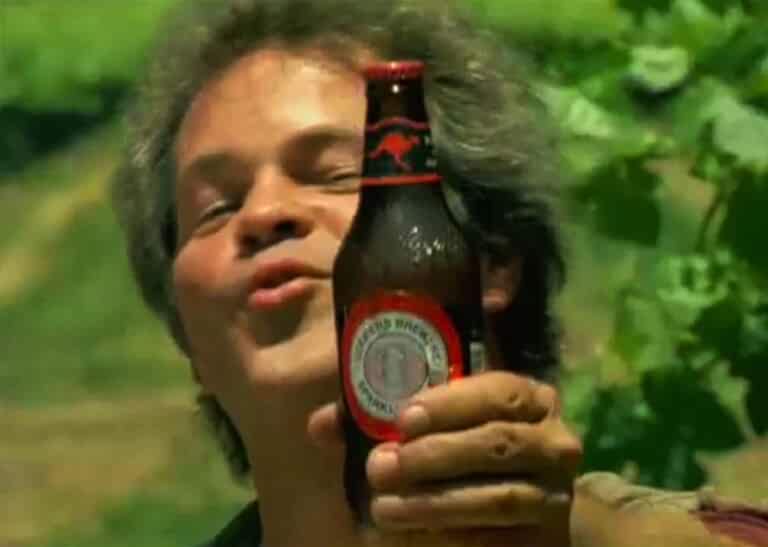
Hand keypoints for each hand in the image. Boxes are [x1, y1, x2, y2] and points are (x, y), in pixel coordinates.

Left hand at [309, 371, 581, 545]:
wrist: (523, 498)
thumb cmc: (467, 447)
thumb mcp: (436, 423)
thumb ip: (380, 417)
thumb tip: (320, 425)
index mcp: (529, 399)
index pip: (498, 391)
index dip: (451, 403)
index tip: (404, 418)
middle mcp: (554, 441)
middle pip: (496, 444)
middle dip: (434, 456)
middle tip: (381, 467)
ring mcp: (555, 494)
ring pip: (499, 498)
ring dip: (436, 504)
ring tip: (384, 509)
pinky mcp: (547, 538)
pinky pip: (498, 540)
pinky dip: (451, 538)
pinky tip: (409, 538)